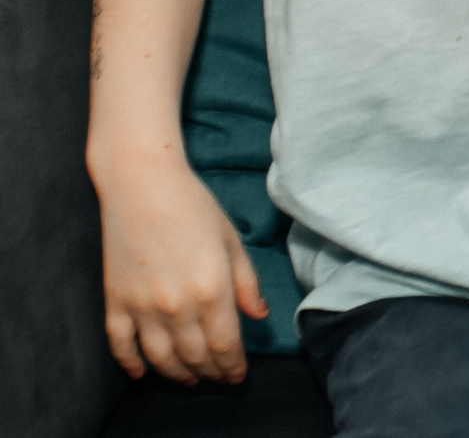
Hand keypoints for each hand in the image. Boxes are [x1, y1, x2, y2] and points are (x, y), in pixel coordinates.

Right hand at [96, 153, 266, 384]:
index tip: (239, 375)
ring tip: (191, 379)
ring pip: (160, 358)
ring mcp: (142, 306)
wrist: (142, 185)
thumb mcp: (232, 241)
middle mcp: (176, 305)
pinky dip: (130, 364)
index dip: (233, 366)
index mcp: (212, 289)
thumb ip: (246, 283)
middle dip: (211, 373)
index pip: (225, 346)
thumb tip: (259, 316)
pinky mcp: (115, 301)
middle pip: (195, 357)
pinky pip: (120, 345)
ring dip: (177, 374)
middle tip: (220, 378)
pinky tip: (141, 373)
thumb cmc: (194, 206)